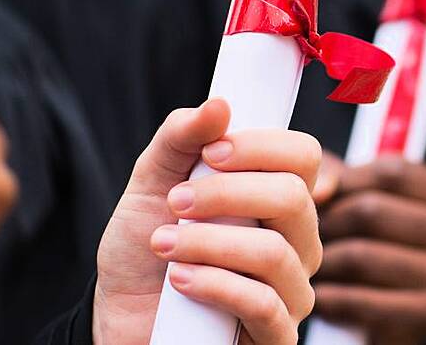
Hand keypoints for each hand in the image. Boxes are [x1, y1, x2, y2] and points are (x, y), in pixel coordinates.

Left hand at [92, 99, 322, 344]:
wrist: (120, 317)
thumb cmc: (145, 251)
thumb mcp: (151, 184)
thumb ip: (181, 139)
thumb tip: (219, 104)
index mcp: (279, 199)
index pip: (304, 156)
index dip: (263, 146)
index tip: (212, 151)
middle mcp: (297, 242)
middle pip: (295, 198)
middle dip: (227, 193)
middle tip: (176, 202)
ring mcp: (292, 292)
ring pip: (274, 253)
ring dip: (208, 243)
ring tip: (163, 244)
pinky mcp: (276, 336)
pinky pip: (263, 304)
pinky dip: (214, 285)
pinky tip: (179, 280)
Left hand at [312, 154, 425, 344]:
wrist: (391, 319)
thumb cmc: (376, 248)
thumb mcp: (368, 201)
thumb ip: (342, 178)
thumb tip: (320, 187)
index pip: (390, 172)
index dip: (343, 181)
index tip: (315, 196)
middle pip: (372, 210)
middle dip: (326, 223)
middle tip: (299, 236)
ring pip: (360, 255)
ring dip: (322, 262)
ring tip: (305, 265)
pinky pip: (359, 300)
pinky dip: (329, 298)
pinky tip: (319, 296)